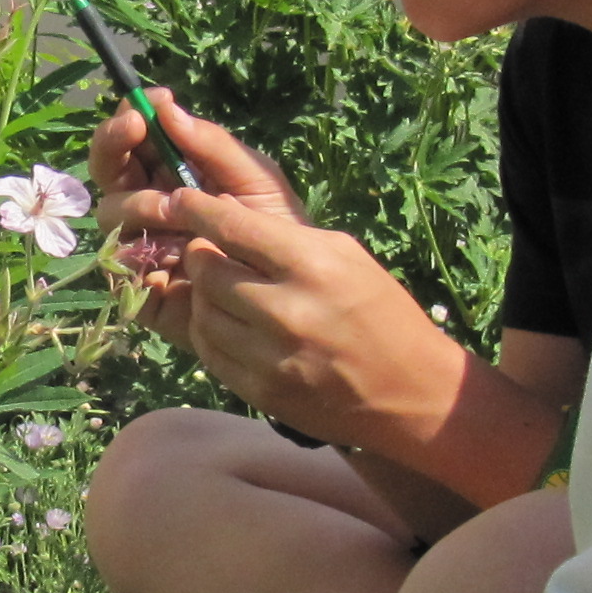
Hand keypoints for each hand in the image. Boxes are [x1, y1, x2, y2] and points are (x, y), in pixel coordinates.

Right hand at [90, 89, 298, 331]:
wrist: (290, 294)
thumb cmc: (276, 230)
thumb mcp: (254, 178)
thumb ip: (213, 144)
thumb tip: (166, 106)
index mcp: (173, 175)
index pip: (135, 139)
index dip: (129, 119)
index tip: (142, 108)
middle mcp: (149, 206)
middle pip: (108, 168)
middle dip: (114, 144)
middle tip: (134, 131)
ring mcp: (141, 245)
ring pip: (109, 213)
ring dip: (137, 202)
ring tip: (175, 214)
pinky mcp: (140, 287)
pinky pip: (118, 264)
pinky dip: (140, 253)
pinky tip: (171, 255)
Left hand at [92, 93, 459, 446]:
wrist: (411, 392)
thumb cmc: (381, 311)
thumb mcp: (345, 255)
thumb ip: (283, 235)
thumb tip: (222, 210)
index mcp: (313, 265)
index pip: (231, 227)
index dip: (195, 209)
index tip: (181, 200)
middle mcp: (288, 310)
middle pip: (206, 270)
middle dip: (200, 254)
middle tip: (208, 250)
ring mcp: (271, 356)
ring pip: (202, 312)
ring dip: (204, 295)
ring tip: (222, 288)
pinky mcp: (260, 391)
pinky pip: (210, 351)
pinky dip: (211, 332)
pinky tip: (228, 323)